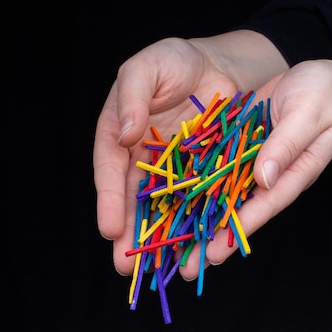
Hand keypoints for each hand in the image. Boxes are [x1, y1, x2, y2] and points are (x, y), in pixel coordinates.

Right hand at [93, 31, 287, 274]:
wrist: (222, 66)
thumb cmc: (176, 61)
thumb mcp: (147, 66)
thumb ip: (132, 94)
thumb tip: (125, 133)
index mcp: (119, 134)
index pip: (110, 171)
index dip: (109, 200)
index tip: (109, 228)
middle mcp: (140, 159)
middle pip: (131, 201)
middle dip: (127, 234)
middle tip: (123, 266)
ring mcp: (169, 172)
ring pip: (159, 210)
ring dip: (155, 241)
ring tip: (151, 270)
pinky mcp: (198, 178)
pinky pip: (192, 205)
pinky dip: (189, 227)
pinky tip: (187, 250)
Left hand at [190, 59, 331, 276]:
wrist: (315, 79)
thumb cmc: (322, 95)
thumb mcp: (308, 114)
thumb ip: (286, 144)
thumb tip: (262, 177)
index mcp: (289, 175)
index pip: (261, 209)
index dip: (236, 233)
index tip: (213, 256)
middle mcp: (265, 178)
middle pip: (234, 214)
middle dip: (209, 242)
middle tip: (185, 272)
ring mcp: (247, 166)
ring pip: (217, 199)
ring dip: (194, 222)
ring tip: (170, 251)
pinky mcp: (233, 151)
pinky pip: (209, 172)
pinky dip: (190, 189)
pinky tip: (167, 205)